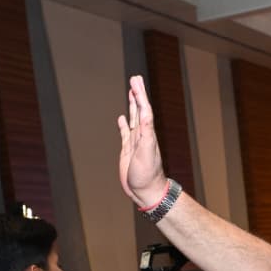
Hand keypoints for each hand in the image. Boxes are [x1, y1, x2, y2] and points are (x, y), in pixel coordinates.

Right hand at [117, 75, 168, 208]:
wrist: (146, 192)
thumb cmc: (147, 176)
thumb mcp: (147, 153)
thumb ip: (146, 134)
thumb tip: (146, 115)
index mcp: (147, 134)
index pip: (144, 110)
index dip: (140, 95)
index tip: (135, 81)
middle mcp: (142, 136)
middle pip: (140, 110)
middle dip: (137, 94)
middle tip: (135, 78)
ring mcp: (135, 142)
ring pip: (133, 118)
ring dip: (133, 105)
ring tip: (131, 91)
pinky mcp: (128, 150)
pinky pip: (125, 133)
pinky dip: (124, 124)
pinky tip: (122, 118)